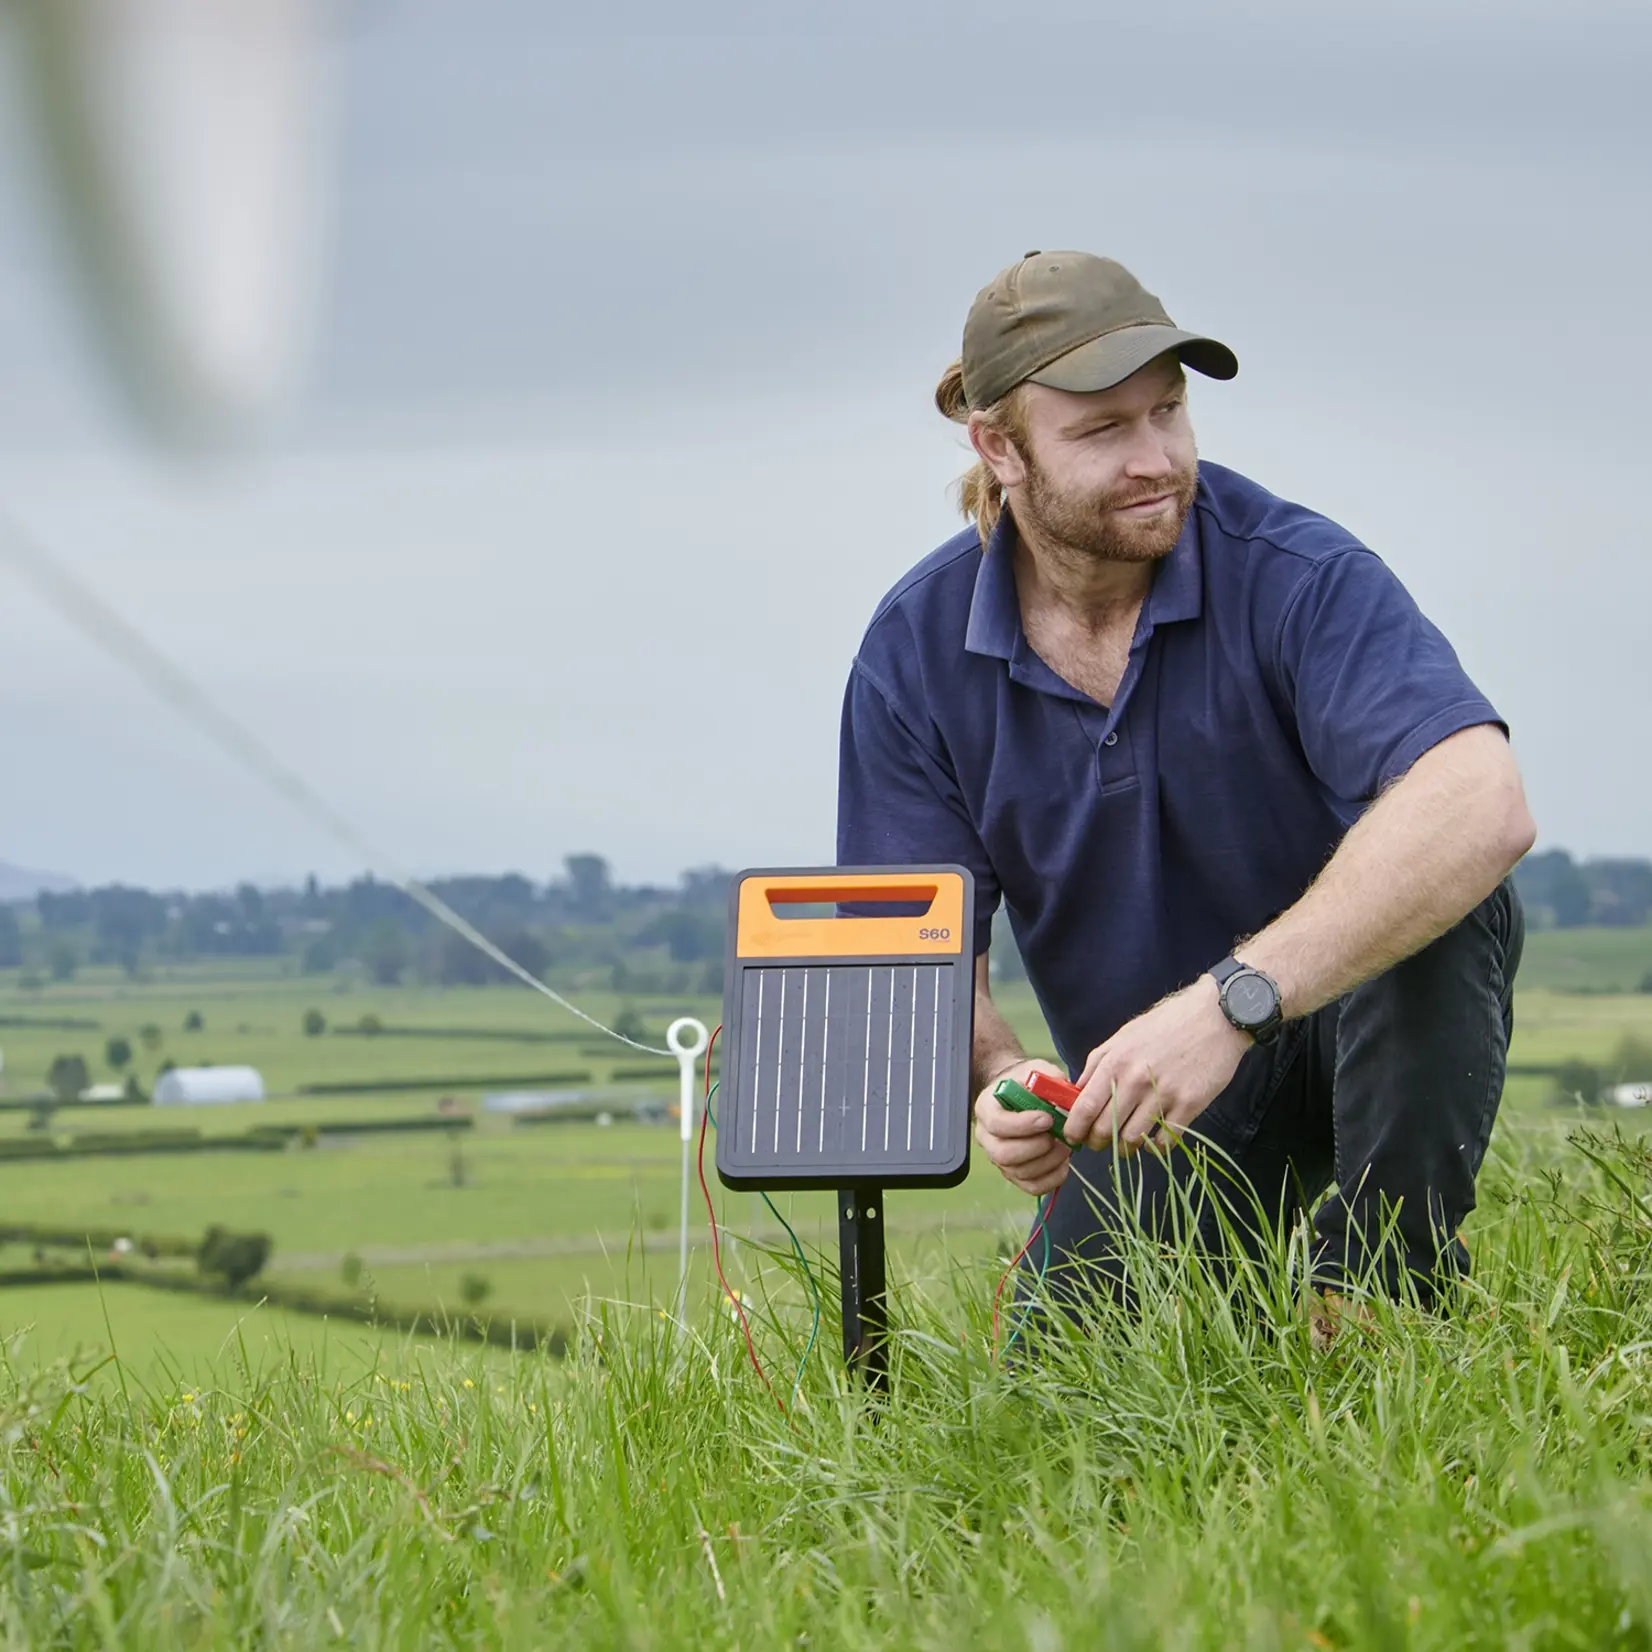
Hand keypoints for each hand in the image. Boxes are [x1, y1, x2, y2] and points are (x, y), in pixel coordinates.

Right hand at [973, 1057, 1071, 1195]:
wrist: (1019, 1094)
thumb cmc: (1027, 1083)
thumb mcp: (1036, 1070)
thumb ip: (1049, 1078)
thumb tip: (1066, 1096)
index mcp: (986, 1108)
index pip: (997, 1123)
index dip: (1023, 1125)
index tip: (1048, 1119)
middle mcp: (987, 1136)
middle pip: (1003, 1154)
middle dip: (1036, 1148)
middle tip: (1058, 1138)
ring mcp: (998, 1157)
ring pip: (1017, 1172)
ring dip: (1047, 1163)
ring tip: (1065, 1148)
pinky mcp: (1014, 1172)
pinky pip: (1030, 1186)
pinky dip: (1051, 1179)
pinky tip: (1063, 1164)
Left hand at [1065, 976, 1251, 1156]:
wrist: (1216, 1017)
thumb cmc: (1166, 1024)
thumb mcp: (1124, 1036)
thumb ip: (1098, 1063)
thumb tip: (1077, 1092)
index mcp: (1115, 1061)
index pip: (1084, 1107)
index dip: (1074, 1129)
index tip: (1072, 1137)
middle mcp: (1136, 1079)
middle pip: (1105, 1129)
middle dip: (1097, 1143)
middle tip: (1099, 1144)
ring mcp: (1164, 1093)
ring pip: (1133, 1139)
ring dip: (1125, 1149)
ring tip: (1125, 1145)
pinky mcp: (1190, 1104)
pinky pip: (1165, 1141)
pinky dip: (1156, 1148)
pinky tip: (1154, 1141)